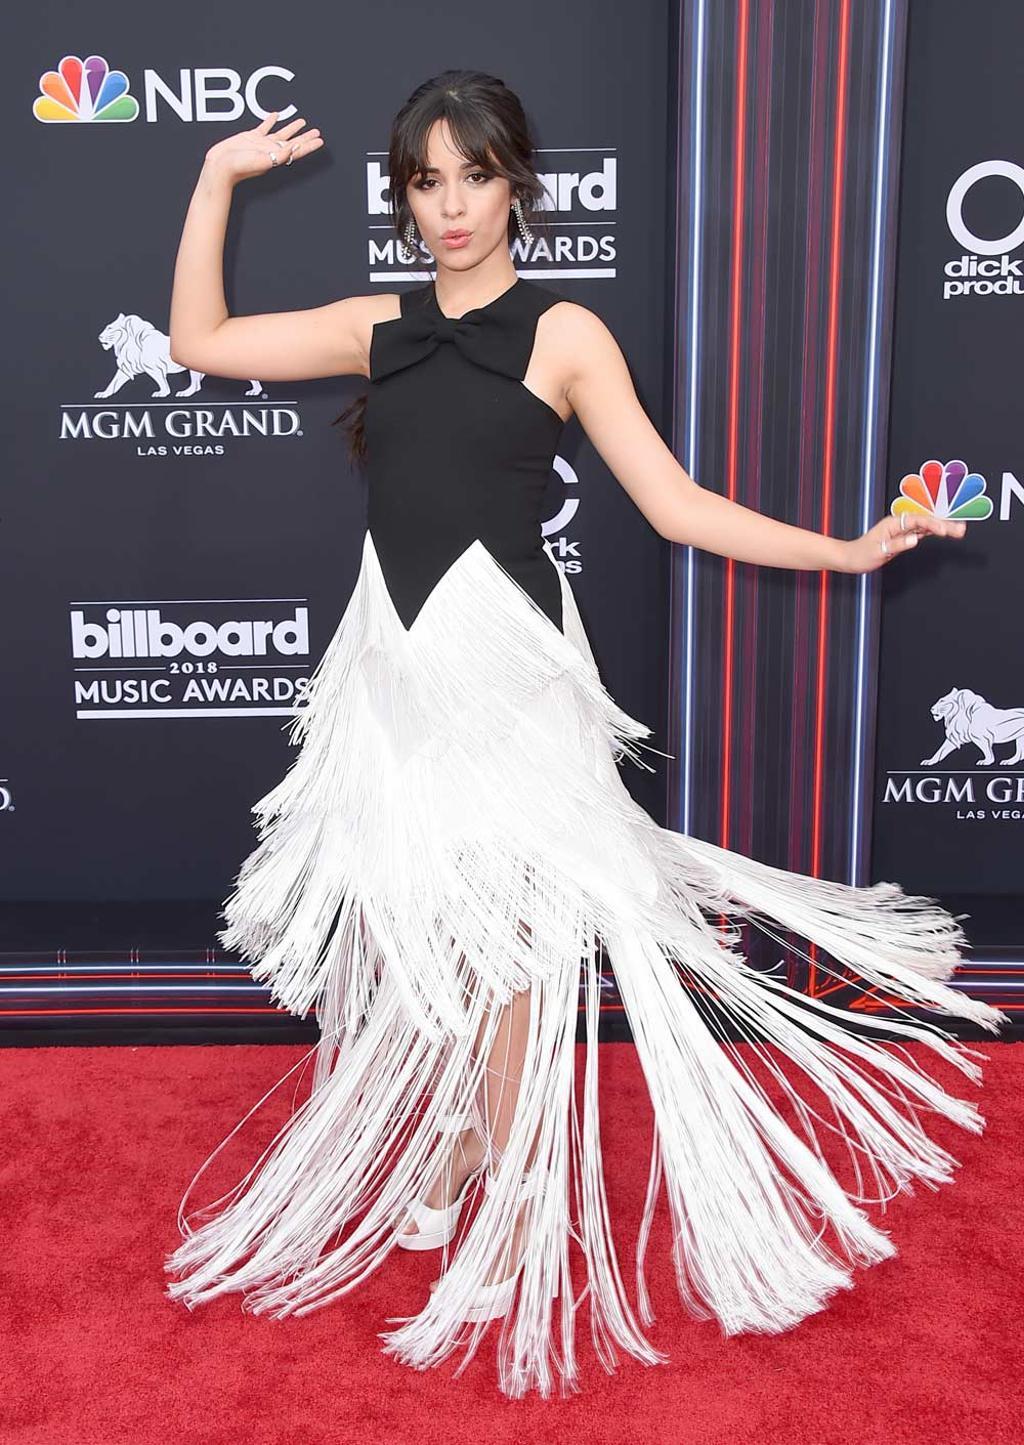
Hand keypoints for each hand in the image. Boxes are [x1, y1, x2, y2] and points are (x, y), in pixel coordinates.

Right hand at [202, 111, 323, 185]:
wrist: (221, 166)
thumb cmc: (239, 167)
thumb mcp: (261, 162)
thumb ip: (278, 156)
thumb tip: (292, 148)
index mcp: (276, 157)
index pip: (297, 150)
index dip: (309, 145)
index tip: (320, 141)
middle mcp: (271, 150)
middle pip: (293, 142)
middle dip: (305, 137)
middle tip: (317, 132)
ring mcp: (261, 144)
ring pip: (281, 133)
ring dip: (292, 128)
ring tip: (303, 121)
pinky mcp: (250, 137)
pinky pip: (264, 127)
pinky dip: (270, 120)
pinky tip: (276, 115)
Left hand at [838, 512, 966, 573]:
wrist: (850, 558)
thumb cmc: (861, 555)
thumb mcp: (878, 552)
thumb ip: (897, 545)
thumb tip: (914, 540)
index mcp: (892, 523)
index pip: (917, 521)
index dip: (932, 525)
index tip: (945, 532)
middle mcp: (898, 523)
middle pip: (925, 521)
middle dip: (944, 524)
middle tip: (961, 529)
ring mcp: (901, 529)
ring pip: (926, 526)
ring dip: (943, 527)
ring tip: (960, 530)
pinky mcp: (903, 536)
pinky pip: (922, 532)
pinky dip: (934, 532)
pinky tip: (946, 532)